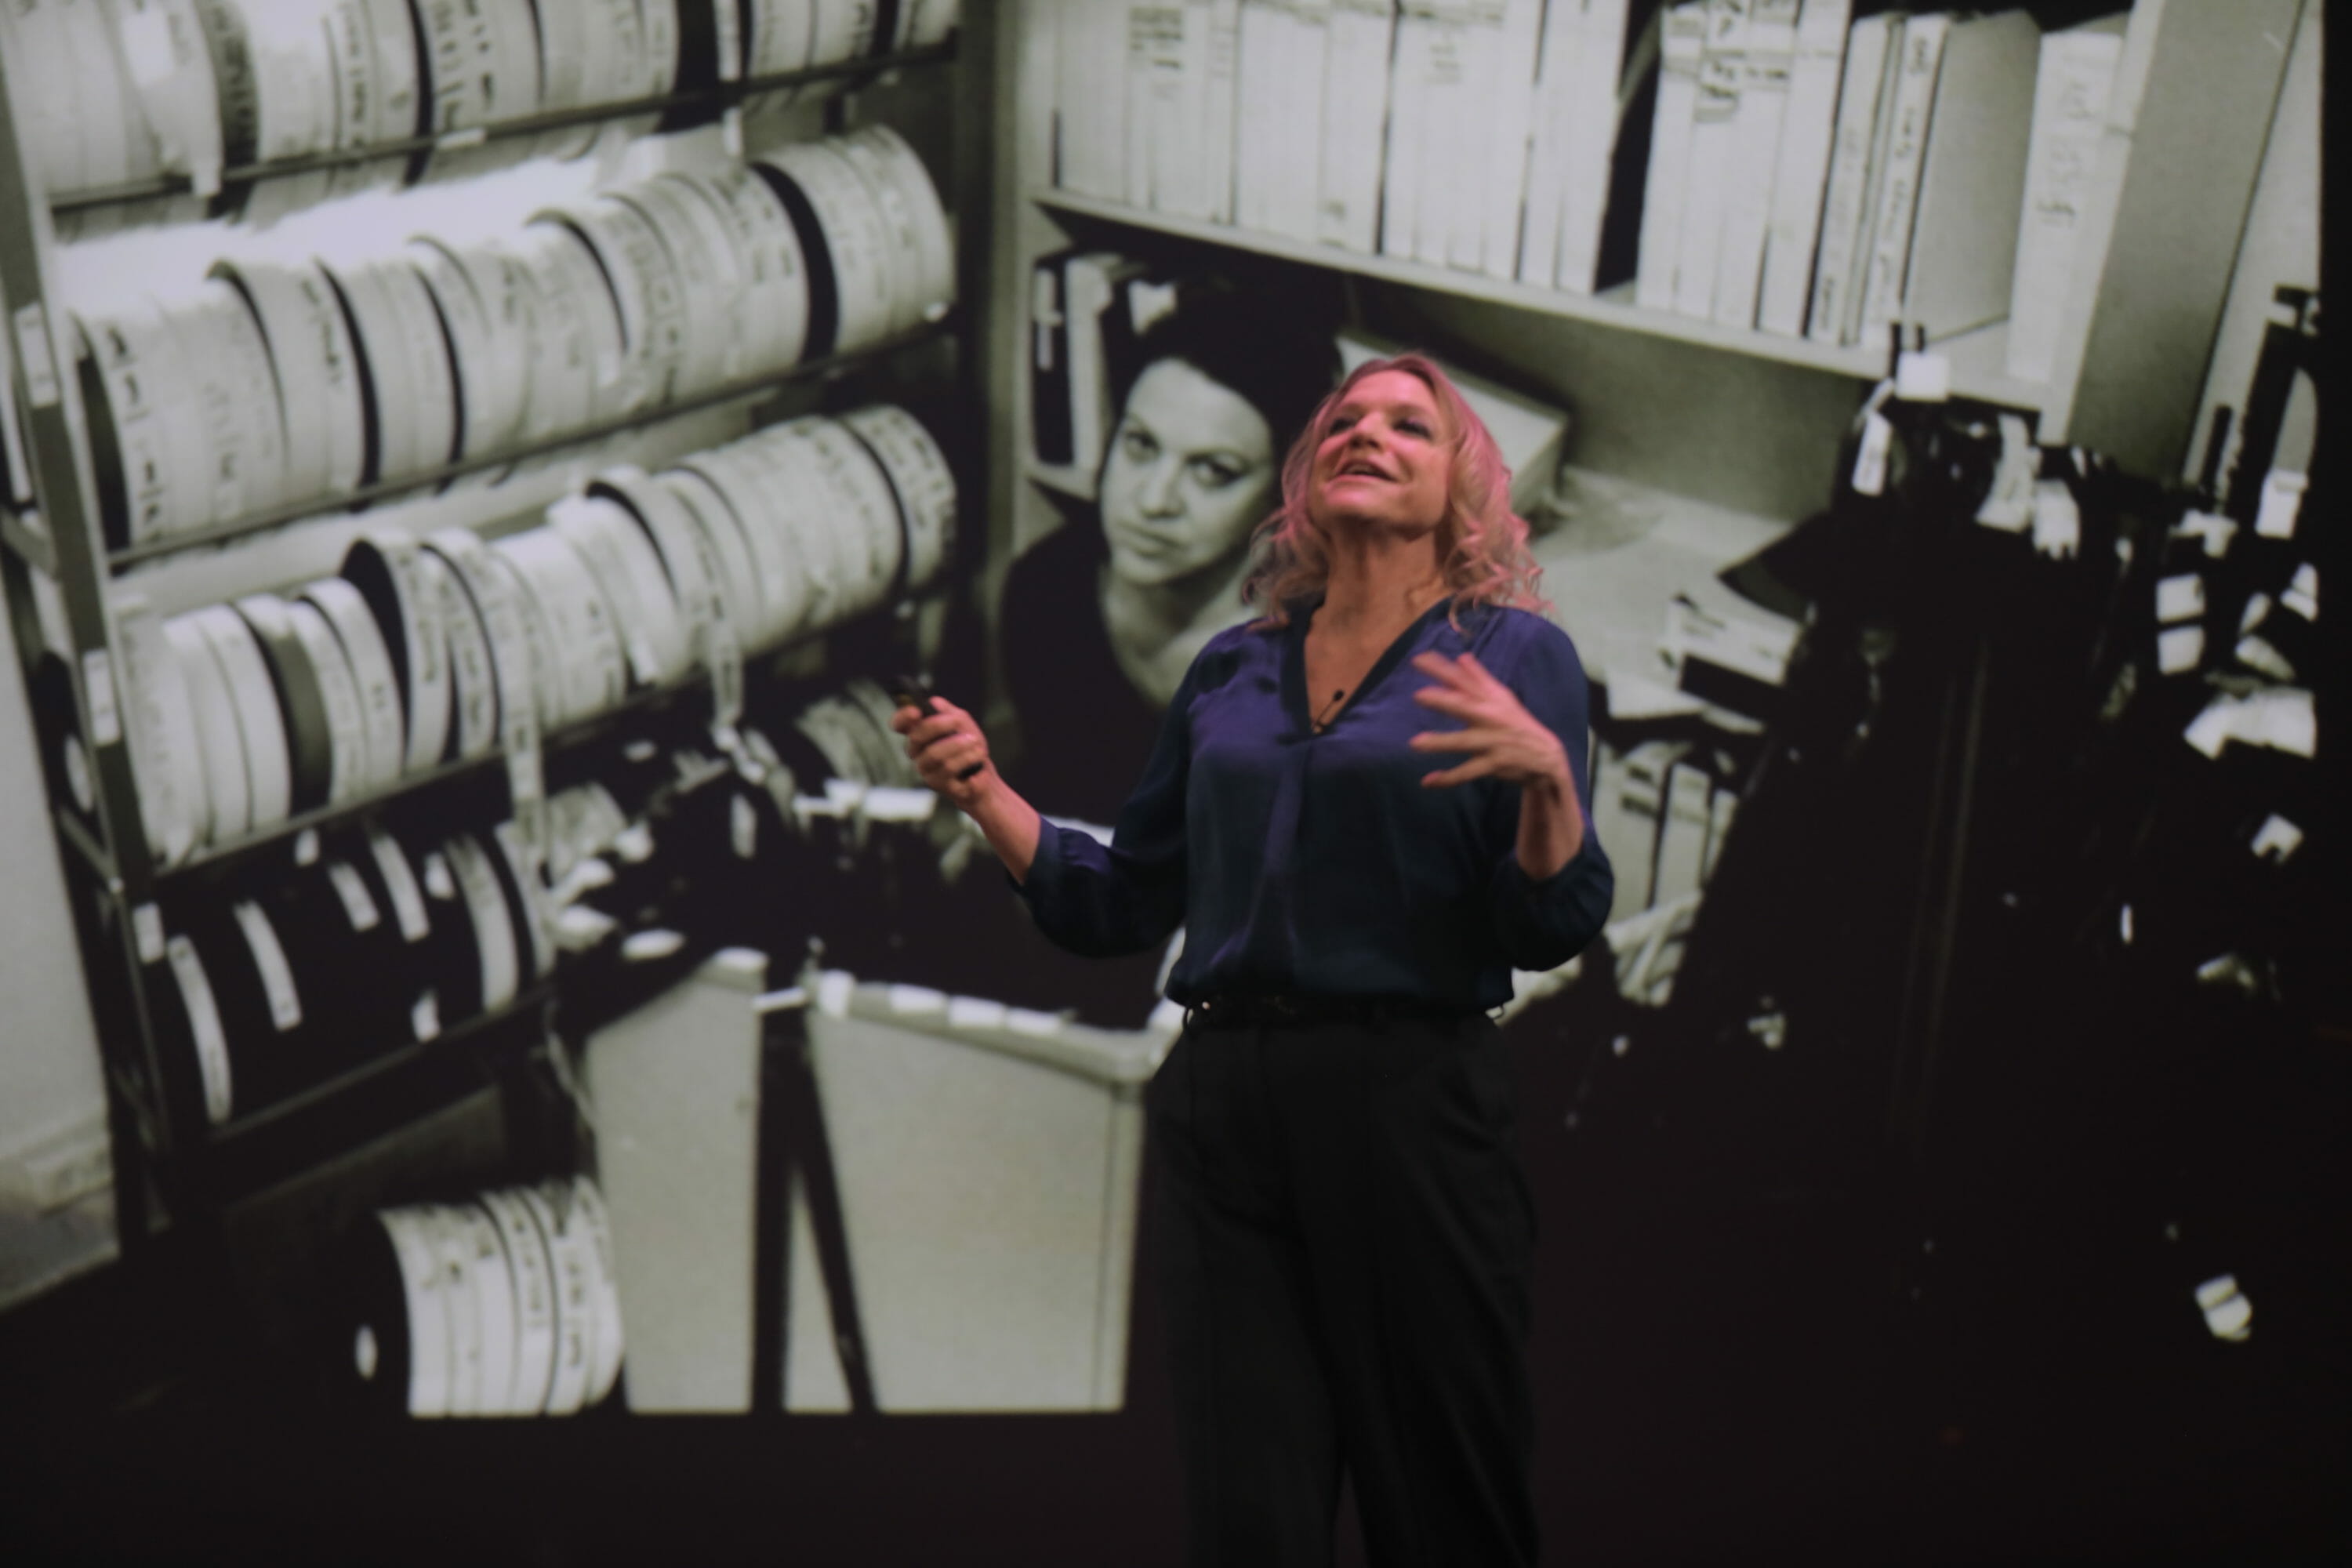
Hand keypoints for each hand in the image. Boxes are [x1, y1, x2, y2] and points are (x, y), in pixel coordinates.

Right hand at [890, 693, 994, 808]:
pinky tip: (978, 755)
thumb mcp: (962, 722)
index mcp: (918, 734)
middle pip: (916, 737)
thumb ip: (948, 711)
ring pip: (934, 754)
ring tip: (976, 742)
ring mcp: (926, 770)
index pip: (899, 724)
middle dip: (939, 725)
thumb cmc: (968, 746)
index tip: (916, 711)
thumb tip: (934, 703)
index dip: (902, 717)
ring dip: (959, 745)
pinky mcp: (939, 785)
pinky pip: (949, 769)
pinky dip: (967, 759)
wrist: (984, 772)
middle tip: (958, 721)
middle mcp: (917, 753)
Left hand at [1407, 651, 1571, 791]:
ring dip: (1441, 742)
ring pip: (1464, 742)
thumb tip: (1462, 657)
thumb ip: (1480, 678)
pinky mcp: (1494, 764)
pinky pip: (1468, 772)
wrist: (1547, 756)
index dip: (1442, 669)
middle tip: (1419, 695)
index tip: (1419, 659)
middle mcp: (1492, 717)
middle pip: (1465, 707)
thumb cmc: (1518, 724)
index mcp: (1492, 699)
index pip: (1464, 681)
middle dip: (1443, 701)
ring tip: (1415, 743)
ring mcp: (1492, 741)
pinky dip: (1449, 778)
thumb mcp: (1503, 699)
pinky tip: (1428, 781)